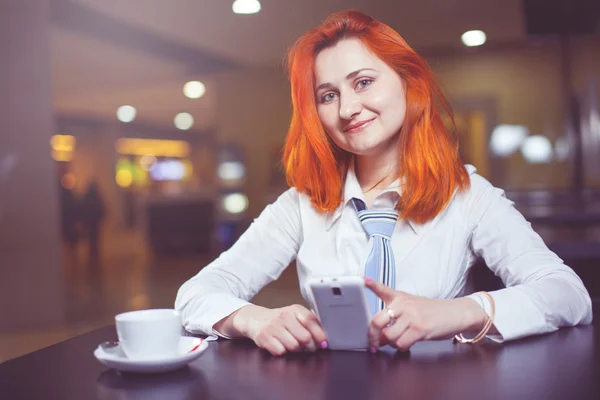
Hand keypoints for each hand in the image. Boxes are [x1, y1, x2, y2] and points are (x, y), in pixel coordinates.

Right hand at [233, 304, 327, 355]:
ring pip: (294, 346)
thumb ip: (311, 324)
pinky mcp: (264, 337)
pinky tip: (282, 346)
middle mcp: (284, 316)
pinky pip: (280, 351)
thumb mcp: (296, 316)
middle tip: (309, 348)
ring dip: (296, 350)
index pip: (311, 320)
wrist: (256, 319)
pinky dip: (283, 352)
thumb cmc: (281, 320)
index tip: (323, 343)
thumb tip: (324, 340)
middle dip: (310, 347)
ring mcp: (273, 326)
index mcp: (295, 309)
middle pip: (305, 337)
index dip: (319, 334)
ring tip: (294, 346)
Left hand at [365, 277, 486, 351]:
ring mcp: (411, 316)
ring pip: (389, 337)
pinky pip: (401, 344)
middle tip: (374, 343)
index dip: (371, 284)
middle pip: (377, 321)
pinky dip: (402, 348)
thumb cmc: (433, 312)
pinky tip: (408, 344)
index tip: (362, 279)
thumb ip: (396, 314)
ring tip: (399, 341)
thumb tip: (380, 335)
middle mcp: (403, 305)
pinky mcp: (420, 328)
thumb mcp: (413, 305)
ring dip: (391, 344)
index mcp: (400, 297)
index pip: (382, 289)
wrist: (456, 313)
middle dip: (373, 336)